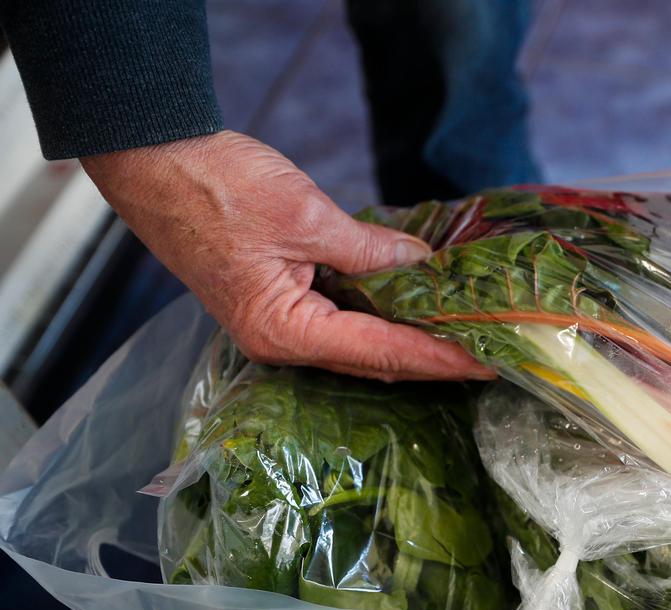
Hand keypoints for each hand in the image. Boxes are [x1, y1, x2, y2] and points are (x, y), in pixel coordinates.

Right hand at [81, 130, 493, 380]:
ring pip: (358, 345)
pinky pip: (340, 321)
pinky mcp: (276, 302)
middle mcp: (281, 342)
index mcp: (285, 331)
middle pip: (373, 360)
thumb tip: (422, 268)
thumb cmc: (215, 188)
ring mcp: (276, 326)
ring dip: (409, 339)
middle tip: (490, 353)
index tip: (488, 363)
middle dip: (432, 357)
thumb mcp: (306, 216)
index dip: (440, 358)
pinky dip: (380, 316)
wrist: (154, 160)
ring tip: (464, 336)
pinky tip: (414, 308)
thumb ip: (370, 251)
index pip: (382, 354)